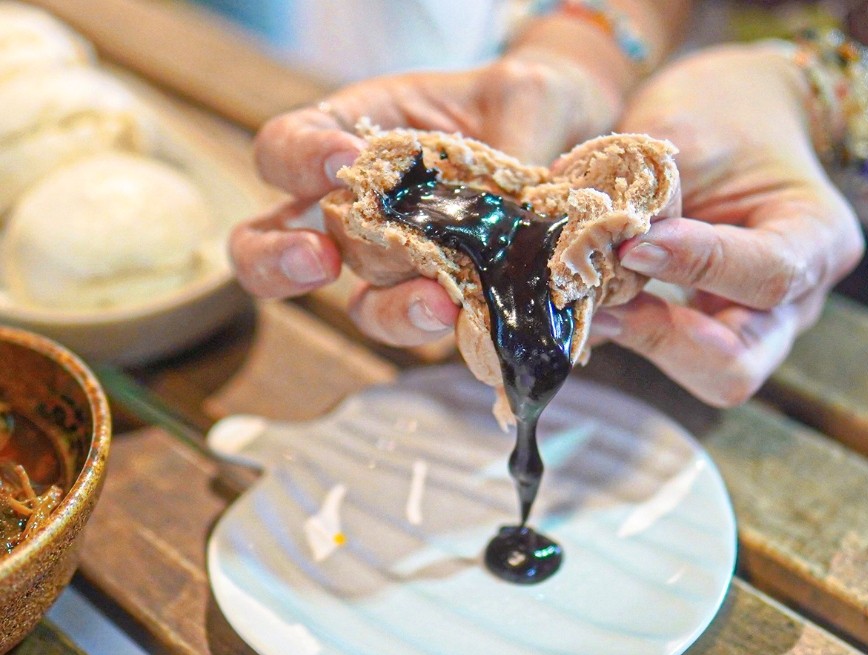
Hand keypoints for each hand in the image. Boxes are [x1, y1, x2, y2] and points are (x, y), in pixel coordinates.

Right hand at [229, 51, 621, 346]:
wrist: (573, 149)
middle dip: (281, 259)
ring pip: (359, 303)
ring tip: (435, 302)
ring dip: (389, 309)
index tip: (341, 162)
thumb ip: (515, 131)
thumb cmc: (527, 105)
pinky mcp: (443, 299)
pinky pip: (425, 325)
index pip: (287, 146)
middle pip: (274, 244)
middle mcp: (359, 207)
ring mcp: (397, 263)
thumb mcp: (523, 95)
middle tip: (319, 260)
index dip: (297, 158)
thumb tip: (522, 195)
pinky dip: (443, 326)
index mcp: (353, 136)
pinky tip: (470, 314)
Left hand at [593, 44, 863, 406]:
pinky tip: (590, 304)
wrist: (739, 117)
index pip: (769, 274)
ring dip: (640, 341)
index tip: (633, 248)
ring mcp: (752, 326)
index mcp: (819, 240)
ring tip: (588, 301)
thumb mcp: (693, 129)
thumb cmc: (725, 113)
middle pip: (739, 365)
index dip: (696, 267)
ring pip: (703, 373)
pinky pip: (670, 354)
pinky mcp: (707, 329)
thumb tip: (588, 239)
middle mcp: (794, 302)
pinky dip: (627, 334)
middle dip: (666, 341)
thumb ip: (654, 190)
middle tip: (604, 305)